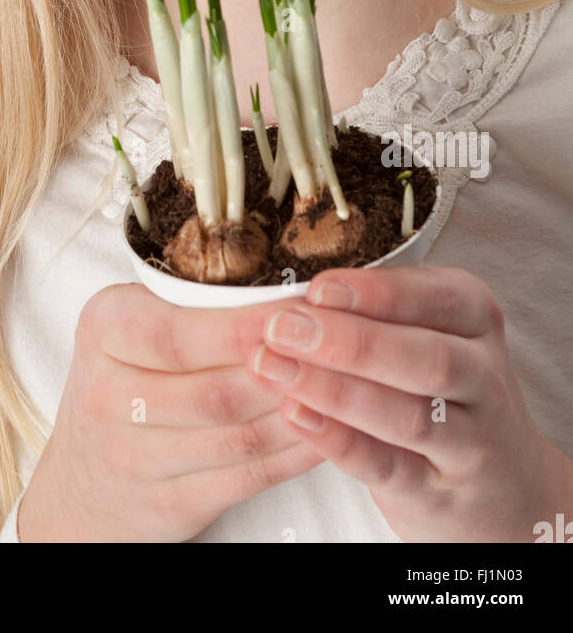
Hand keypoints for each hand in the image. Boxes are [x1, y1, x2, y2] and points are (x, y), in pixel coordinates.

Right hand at [18, 282, 324, 541]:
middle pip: (217, 390)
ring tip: (343, 390)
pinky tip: (323, 433)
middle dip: (287, 373)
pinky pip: (245, 478)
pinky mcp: (164, 505)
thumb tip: (284, 292)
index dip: (251, 327)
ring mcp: (131, 458)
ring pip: (238, 438)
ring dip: (299, 415)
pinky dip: (293, 456)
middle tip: (339, 352)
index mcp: (104, 329)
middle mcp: (106, 395)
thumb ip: (190, 304)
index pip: (183, 332)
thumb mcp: (133, 324)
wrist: (82, 479)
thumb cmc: (123, 379)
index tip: (306, 309)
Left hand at [248, 265, 571, 541]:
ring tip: (275, 368)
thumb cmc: (448, 388)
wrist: (505, 483)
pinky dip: (340, 441)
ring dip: (333, 390)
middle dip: (350, 342)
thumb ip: (377, 311)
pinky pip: (388, 466)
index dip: (376, 294)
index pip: (436, 298)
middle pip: (426, 358)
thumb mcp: (432, 331)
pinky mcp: (436, 491)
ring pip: (408, 416)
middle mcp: (481, 377)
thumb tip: (297, 296)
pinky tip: (297, 415)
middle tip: (284, 329)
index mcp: (475, 318)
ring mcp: (467, 441)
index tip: (318, 289)